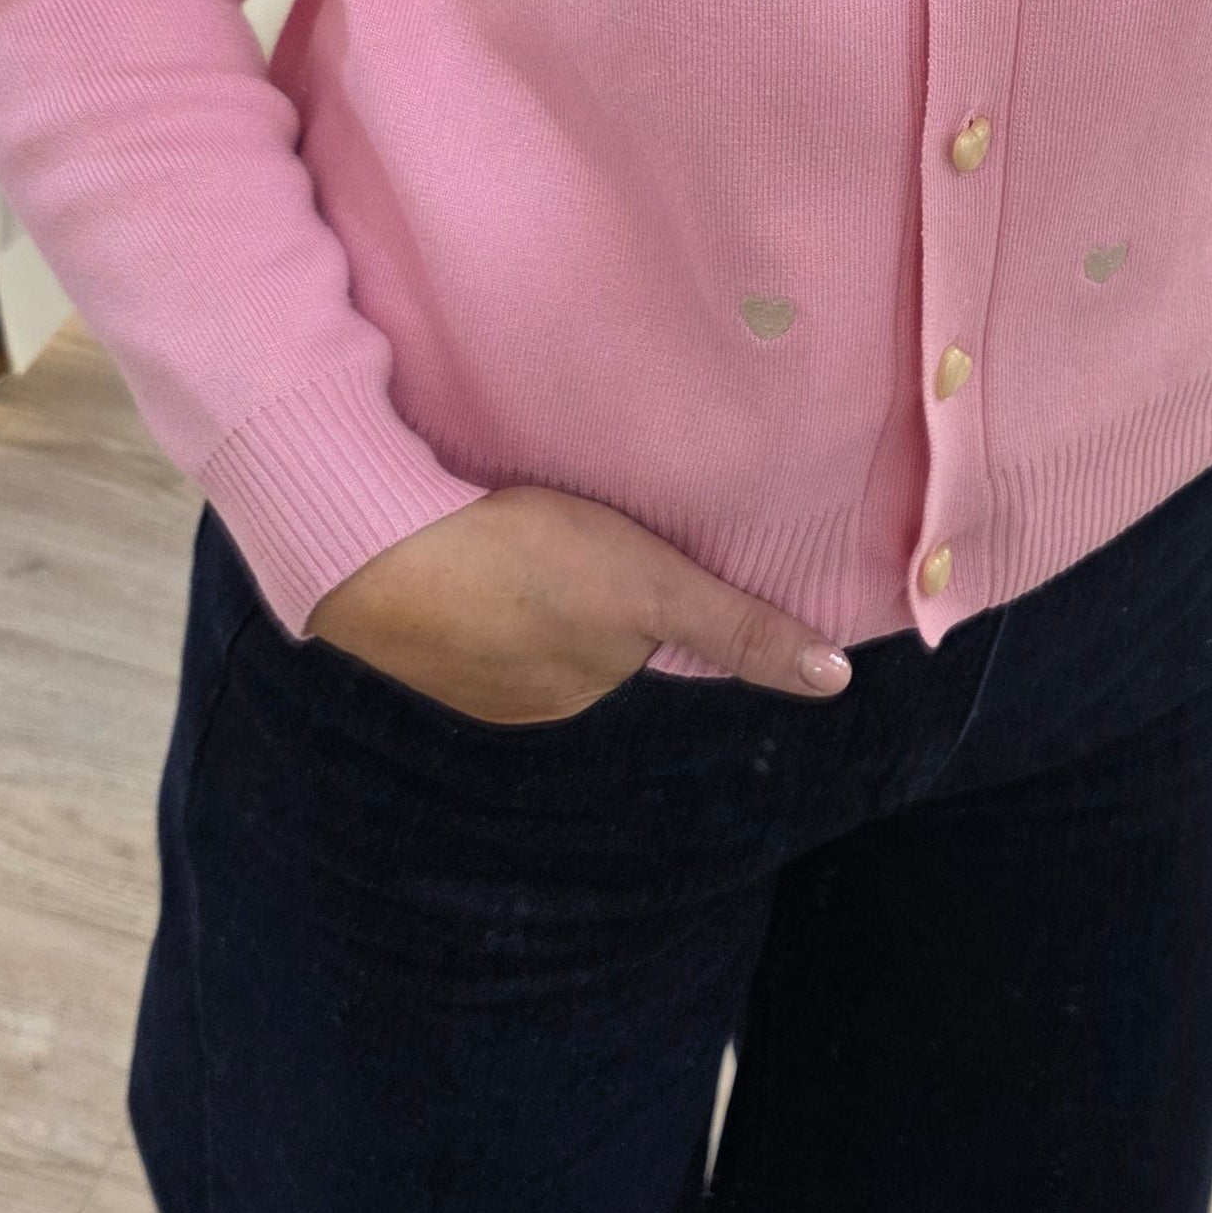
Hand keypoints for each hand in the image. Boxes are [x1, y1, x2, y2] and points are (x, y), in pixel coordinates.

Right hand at [306, 485, 853, 721]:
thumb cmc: (524, 564)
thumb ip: (738, 629)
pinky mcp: (406, 626)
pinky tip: (466, 530)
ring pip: (522, 615)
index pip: (641, 638)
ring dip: (527, 576)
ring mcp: (458, 668)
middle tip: (584, 516)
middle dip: (590, 584)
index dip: (649, 586)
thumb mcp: (653, 589)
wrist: (375, 551)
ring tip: (524, 517)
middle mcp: (523, 696)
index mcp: (581, 689)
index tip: (639, 542)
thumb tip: (836, 680)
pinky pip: (459, 596)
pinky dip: (469, 568)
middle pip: (583, 630)